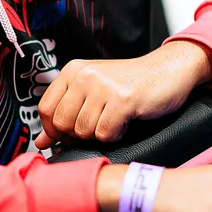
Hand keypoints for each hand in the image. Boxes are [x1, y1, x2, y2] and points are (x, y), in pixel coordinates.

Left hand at [35, 41, 211, 149]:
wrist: (169, 70)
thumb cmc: (132, 84)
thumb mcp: (94, 92)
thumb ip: (66, 112)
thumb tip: (42, 140)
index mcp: (74, 71)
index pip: (45, 109)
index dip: (55, 129)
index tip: (69, 133)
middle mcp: (85, 75)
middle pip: (62, 123)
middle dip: (79, 134)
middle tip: (99, 125)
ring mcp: (103, 86)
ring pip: (83, 131)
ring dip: (100, 134)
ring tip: (115, 119)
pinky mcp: (122, 100)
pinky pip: (105, 134)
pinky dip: (116, 135)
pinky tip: (125, 122)